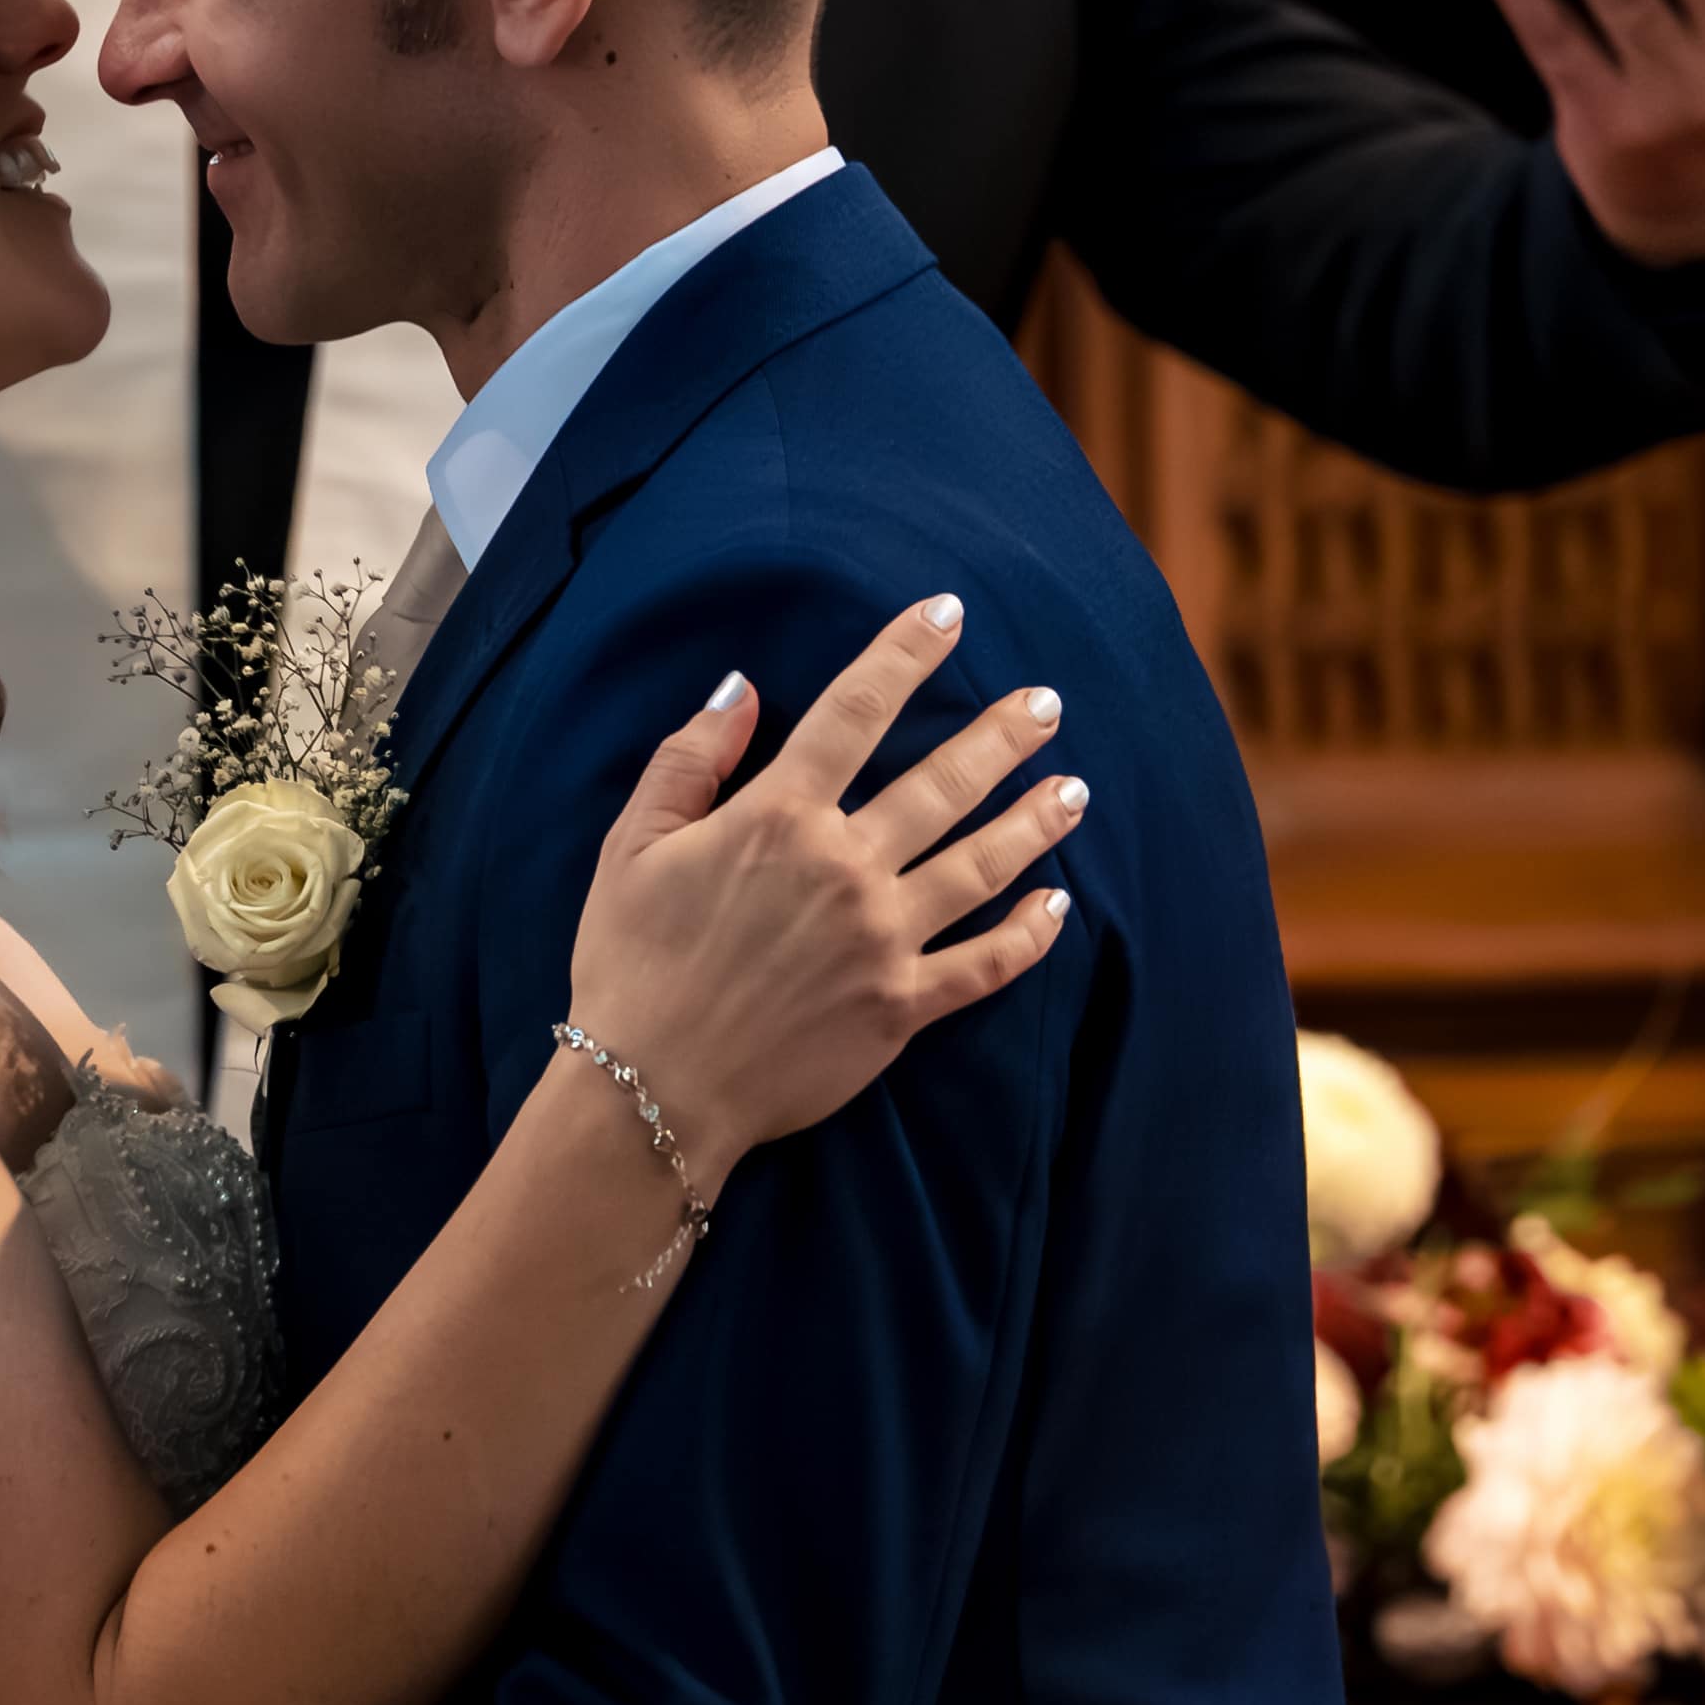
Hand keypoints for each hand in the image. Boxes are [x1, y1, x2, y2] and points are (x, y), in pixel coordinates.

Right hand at [562, 594, 1084, 1162]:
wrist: (650, 1089)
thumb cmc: (629, 963)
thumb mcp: (631, 846)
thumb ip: (688, 760)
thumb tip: (740, 687)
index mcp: (777, 817)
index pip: (855, 709)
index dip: (905, 653)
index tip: (948, 615)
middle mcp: (842, 867)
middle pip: (944, 782)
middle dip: (1003, 735)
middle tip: (1048, 702)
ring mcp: (880, 940)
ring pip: (981, 866)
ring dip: (1035, 822)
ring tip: (1075, 789)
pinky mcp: (899, 1008)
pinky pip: (982, 965)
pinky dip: (1028, 935)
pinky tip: (1058, 905)